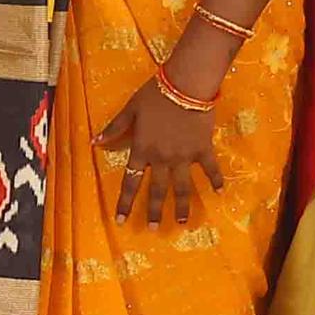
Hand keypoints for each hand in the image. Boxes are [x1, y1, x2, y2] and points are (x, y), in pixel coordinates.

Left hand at [94, 80, 220, 225]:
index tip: (120, 219)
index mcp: (142, 149)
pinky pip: (210, 169)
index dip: (125, 201)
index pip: (130, 181)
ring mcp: (184, 156)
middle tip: (152, 228)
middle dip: (152, 211)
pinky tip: (220, 193)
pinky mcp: (203, 149)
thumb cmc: (155, 94)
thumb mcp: (130, 109)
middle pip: (156, 190)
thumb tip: (95, 142)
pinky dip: (216, 180)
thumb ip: (115, 127)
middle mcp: (162, 158)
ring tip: (180, 222)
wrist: (186, 85)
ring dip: (181, 206)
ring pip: (182, 187)